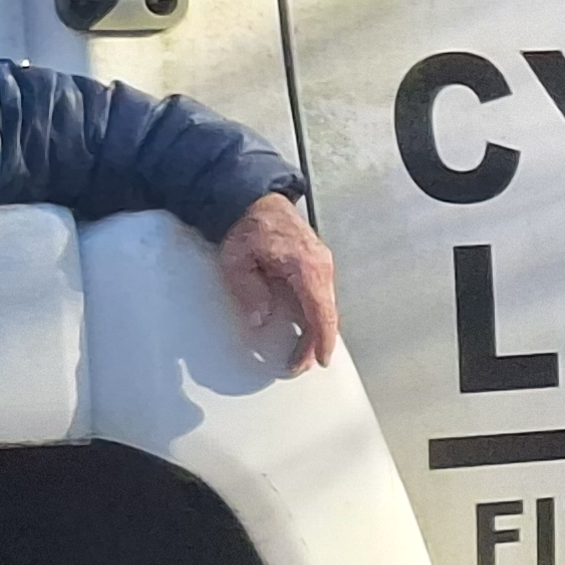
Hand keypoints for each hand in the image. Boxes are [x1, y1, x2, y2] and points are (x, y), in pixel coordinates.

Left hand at [218, 191, 339, 378]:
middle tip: (300, 365)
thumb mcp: (237, 262)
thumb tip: (261, 319)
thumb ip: (251, 292)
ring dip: (316, 330)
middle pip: (327, 314)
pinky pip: (321, 296)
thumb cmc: (248, 225)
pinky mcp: (317, 264)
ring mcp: (322, 263)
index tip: (319, 360)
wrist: (255, 200)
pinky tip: (305, 328)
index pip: (321, 312)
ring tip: (301, 352)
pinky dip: (316, 316)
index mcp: (305, 266)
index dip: (322, 340)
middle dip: (316, 343)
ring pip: (326, 306)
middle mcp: (321, 265)